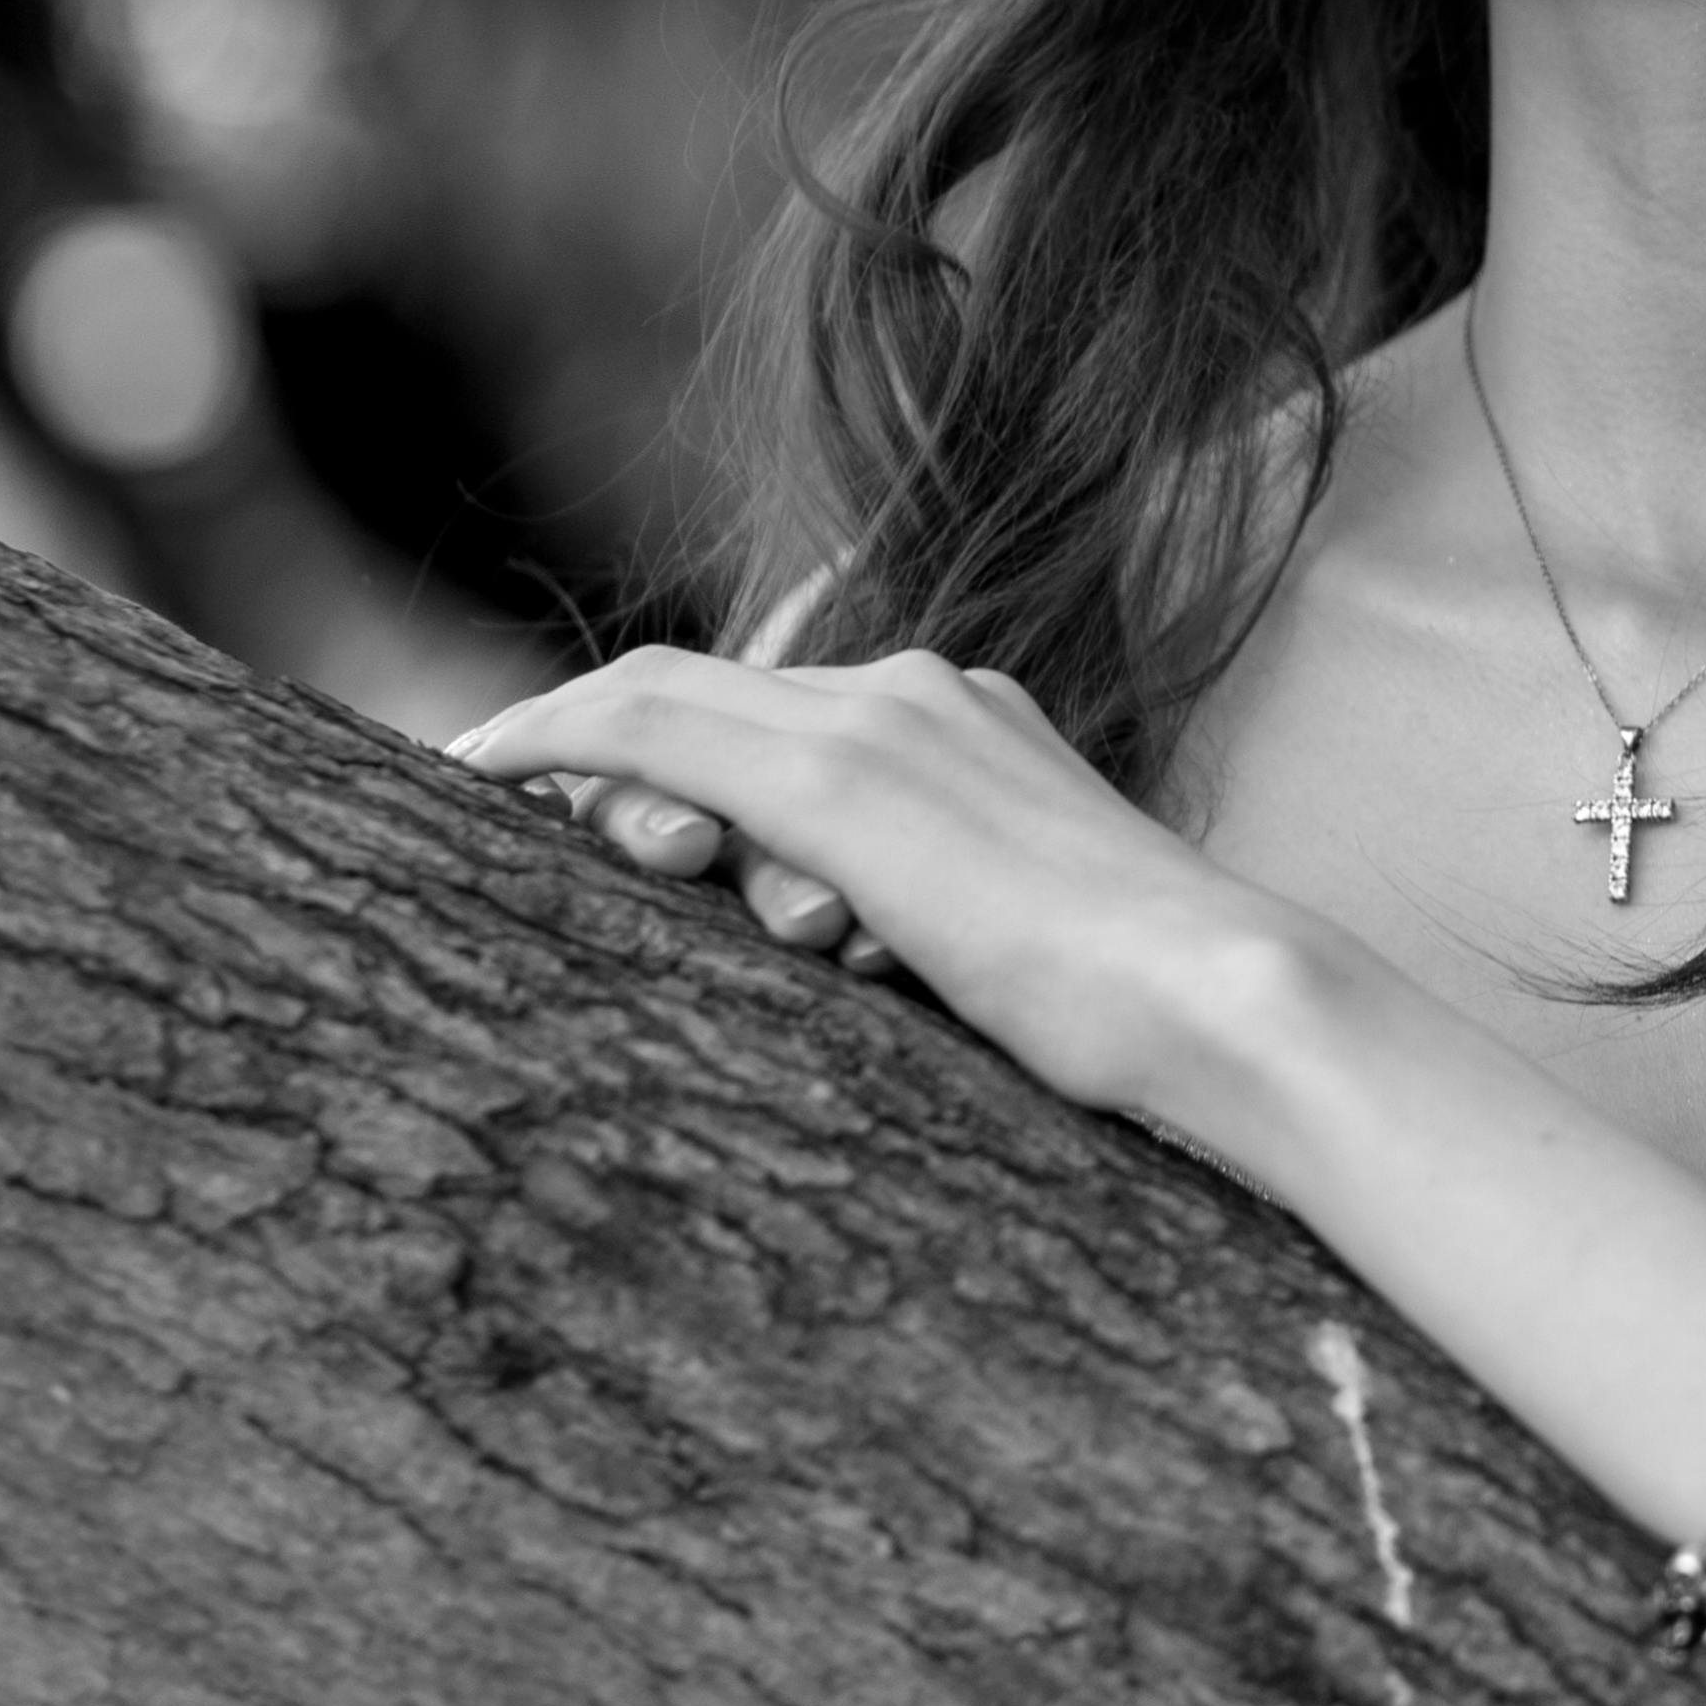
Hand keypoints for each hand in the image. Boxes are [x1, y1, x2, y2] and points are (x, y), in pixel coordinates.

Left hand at [448, 648, 1320, 1131]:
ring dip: (603, 796)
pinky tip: (482, 770)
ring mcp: (880, 723)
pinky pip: (651, 728)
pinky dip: (560, 741)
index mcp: (965, 724)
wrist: (1223, 1000)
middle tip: (518, 830)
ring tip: (575, 860)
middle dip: (594, 760)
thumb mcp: (1005, 945)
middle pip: (701, 693)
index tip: (570, 798)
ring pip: (673, 709)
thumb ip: (923, 915)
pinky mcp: (842, 780)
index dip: (653, 741)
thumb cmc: (1137, 1012)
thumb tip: (848, 956)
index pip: (769, 708)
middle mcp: (915, 692)